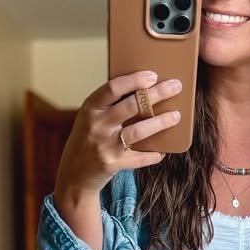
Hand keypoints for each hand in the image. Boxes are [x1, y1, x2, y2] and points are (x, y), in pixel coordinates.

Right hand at [54, 70, 182, 199]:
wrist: (74, 174)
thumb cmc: (87, 140)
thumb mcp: (90, 118)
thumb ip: (109, 105)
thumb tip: (142, 90)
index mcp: (90, 108)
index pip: (113, 88)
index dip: (135, 80)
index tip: (153, 75)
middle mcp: (97, 125)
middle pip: (132, 105)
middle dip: (157, 94)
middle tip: (175, 86)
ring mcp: (105, 145)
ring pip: (139, 131)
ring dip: (160, 122)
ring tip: (176, 116)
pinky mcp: (113, 164)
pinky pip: (139, 157)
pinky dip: (153, 154)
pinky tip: (163, 151)